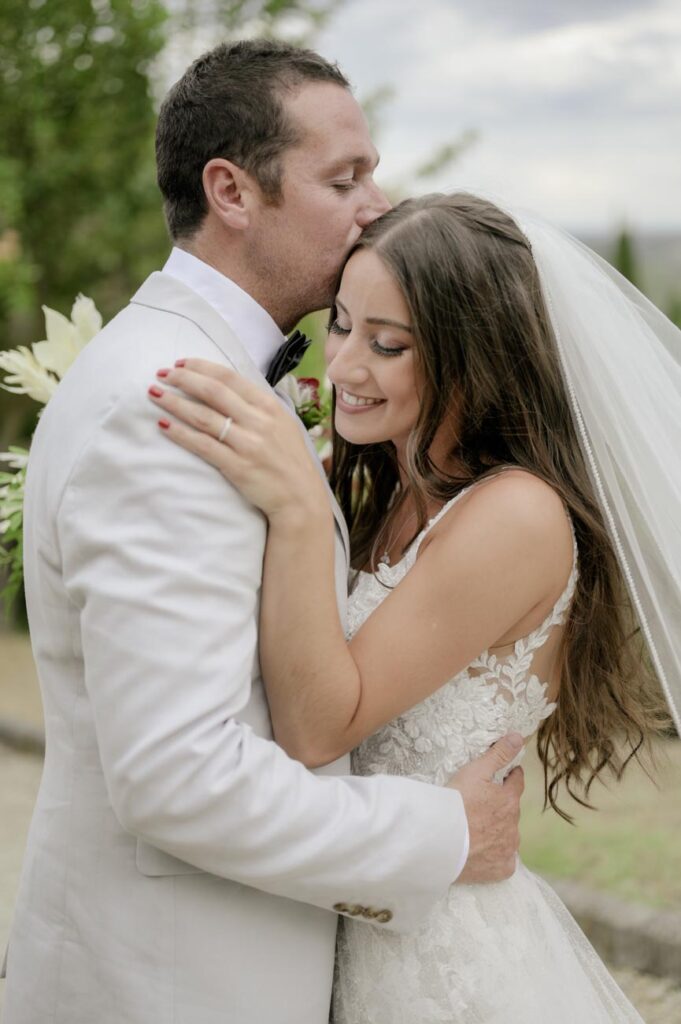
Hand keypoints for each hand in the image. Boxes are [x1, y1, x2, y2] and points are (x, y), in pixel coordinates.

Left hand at [148, 359, 327, 520]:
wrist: (301, 498)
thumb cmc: (290, 461)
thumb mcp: (283, 424)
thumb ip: (258, 407)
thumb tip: (228, 389)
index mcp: (270, 406)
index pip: (230, 377)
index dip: (201, 367)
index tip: (181, 363)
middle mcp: (259, 421)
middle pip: (213, 391)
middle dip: (183, 379)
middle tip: (161, 373)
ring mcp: (248, 444)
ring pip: (203, 416)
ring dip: (175, 403)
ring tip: (154, 394)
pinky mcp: (237, 467)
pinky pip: (202, 446)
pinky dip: (181, 434)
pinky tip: (163, 425)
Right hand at [448, 733, 524, 884]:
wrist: (441, 843)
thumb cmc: (456, 804)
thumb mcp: (475, 771)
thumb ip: (498, 754)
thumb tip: (518, 737)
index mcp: (510, 800)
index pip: (517, 782)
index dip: (511, 776)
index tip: (507, 774)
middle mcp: (514, 825)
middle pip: (512, 809)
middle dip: (502, 804)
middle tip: (484, 803)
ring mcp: (508, 849)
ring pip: (509, 835)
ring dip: (499, 830)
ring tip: (480, 828)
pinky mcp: (501, 869)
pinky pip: (505, 860)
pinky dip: (497, 854)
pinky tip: (484, 851)